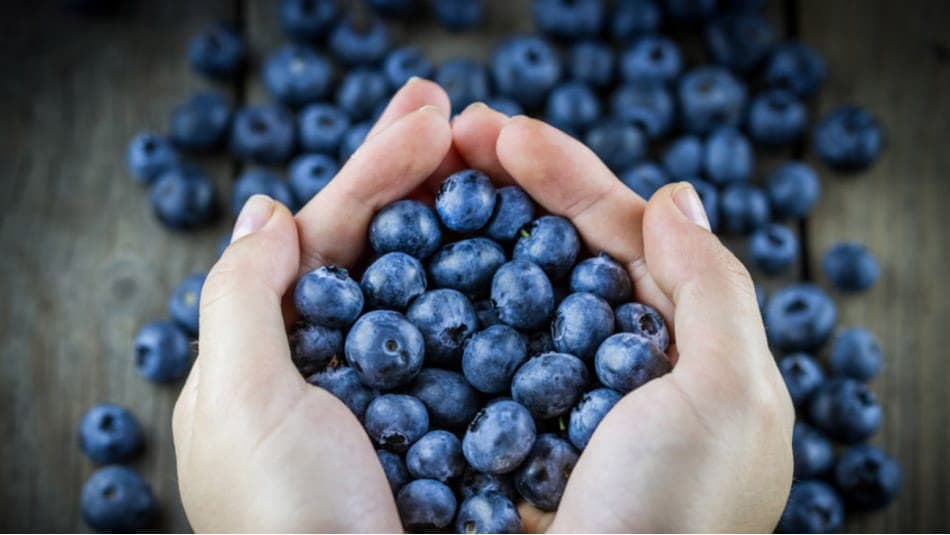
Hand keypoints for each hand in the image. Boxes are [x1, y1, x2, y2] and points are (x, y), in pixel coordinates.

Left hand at [172, 79, 457, 531]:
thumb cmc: (289, 519)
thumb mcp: (243, 403)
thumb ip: (242, 298)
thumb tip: (264, 210)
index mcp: (279, 352)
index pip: (328, 235)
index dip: (374, 169)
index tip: (430, 117)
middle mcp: (339, 365)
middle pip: (384, 247)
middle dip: (420, 173)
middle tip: (460, 112)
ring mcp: (400, 394)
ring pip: (434, 286)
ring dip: (461, 220)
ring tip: (496, 160)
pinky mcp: (452, 429)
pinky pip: (475, 345)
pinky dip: (498, 293)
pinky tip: (522, 252)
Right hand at [450, 105, 794, 531]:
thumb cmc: (678, 516)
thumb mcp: (729, 397)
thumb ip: (712, 287)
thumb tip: (677, 192)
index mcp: (678, 346)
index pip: (621, 231)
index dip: (564, 173)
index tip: (500, 132)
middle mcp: (615, 363)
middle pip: (559, 248)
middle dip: (508, 183)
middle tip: (449, 133)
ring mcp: (553, 395)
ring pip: (510, 289)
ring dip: (471, 230)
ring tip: (421, 178)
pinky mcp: (502, 432)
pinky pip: (472, 351)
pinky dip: (444, 304)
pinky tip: (412, 269)